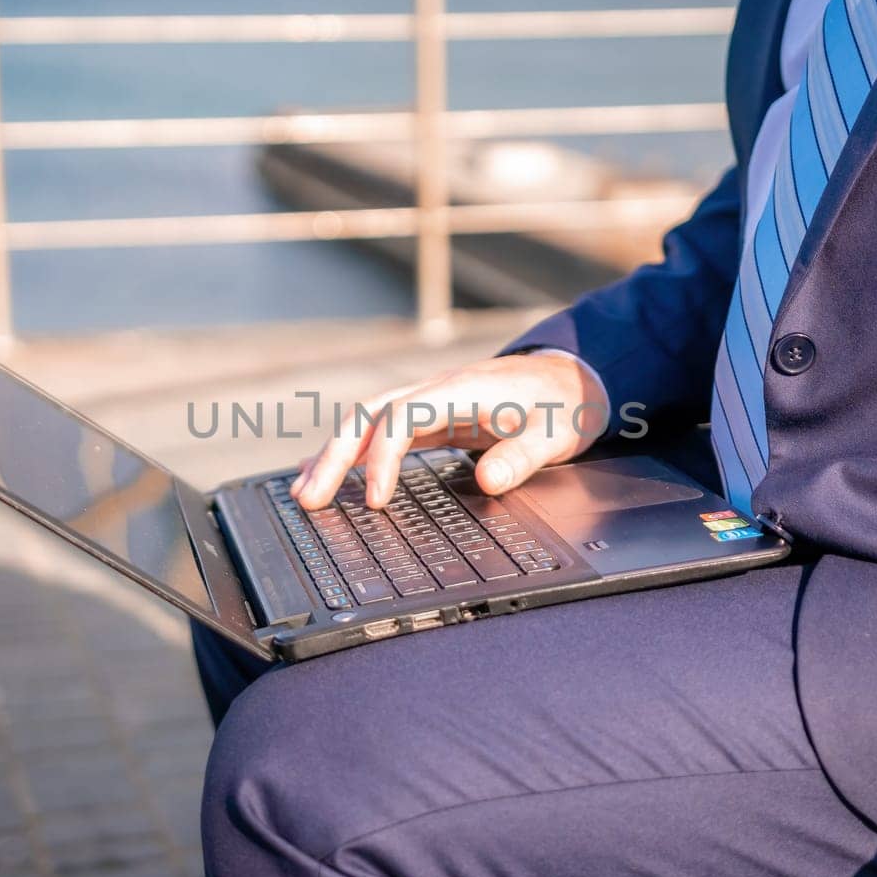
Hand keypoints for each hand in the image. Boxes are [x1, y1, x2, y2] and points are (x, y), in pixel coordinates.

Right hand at [291, 353, 610, 510]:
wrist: (572, 376)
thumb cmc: (562, 405)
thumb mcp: (555, 434)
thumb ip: (522, 457)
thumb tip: (487, 481)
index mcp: (460, 391)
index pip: (401, 418)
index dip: (381, 459)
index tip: (375, 500)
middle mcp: (435, 390)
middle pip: (367, 416)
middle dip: (333, 457)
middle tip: (308, 499)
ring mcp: (429, 402)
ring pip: (366, 421)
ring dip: (332, 455)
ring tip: (304, 493)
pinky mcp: (430, 416)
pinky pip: (380, 430)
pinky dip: (351, 451)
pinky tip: (326, 471)